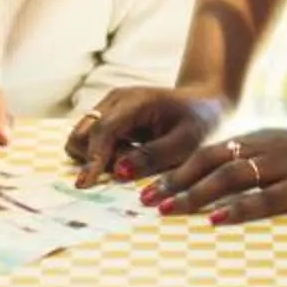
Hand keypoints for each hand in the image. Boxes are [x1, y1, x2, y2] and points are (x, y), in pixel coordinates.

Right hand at [66, 86, 227, 187]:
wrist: (205, 104)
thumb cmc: (200, 122)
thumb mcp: (186, 143)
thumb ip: (153, 156)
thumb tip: (119, 171)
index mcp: (135, 101)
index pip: (104, 130)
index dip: (93, 158)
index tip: (86, 185)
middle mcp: (114, 101)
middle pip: (81, 134)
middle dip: (94, 158)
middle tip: (127, 169)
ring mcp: (109, 109)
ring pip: (81, 139)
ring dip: (97, 158)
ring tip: (130, 161)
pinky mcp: (109, 119)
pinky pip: (91, 142)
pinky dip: (102, 156)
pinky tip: (128, 157)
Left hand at [143, 125, 286, 224]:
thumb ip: (259, 158)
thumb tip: (226, 180)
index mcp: (259, 138)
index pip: (207, 152)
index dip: (177, 170)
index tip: (151, 185)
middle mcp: (265, 148)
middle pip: (208, 164)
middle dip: (174, 183)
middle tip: (145, 201)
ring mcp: (283, 166)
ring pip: (228, 179)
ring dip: (194, 195)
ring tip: (167, 211)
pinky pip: (264, 198)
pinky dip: (237, 209)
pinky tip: (215, 220)